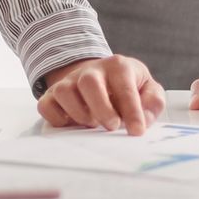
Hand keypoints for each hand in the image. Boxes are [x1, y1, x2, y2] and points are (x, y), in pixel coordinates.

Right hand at [37, 56, 165, 134]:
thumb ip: (152, 102)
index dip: (132, 111)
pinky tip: (71, 124)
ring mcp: (69, 82)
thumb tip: (143, 119)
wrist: (99, 77)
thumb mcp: (147, 89)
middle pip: (89, 83)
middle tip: (112, 126)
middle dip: (101, 108)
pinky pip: (46, 106)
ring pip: (64, 92)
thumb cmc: (126, 88)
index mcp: (118, 67)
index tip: (136, 131)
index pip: (125, 88)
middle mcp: (91, 71)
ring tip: (92, 124)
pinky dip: (56, 119)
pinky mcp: (52, 95)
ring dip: (78, 113)